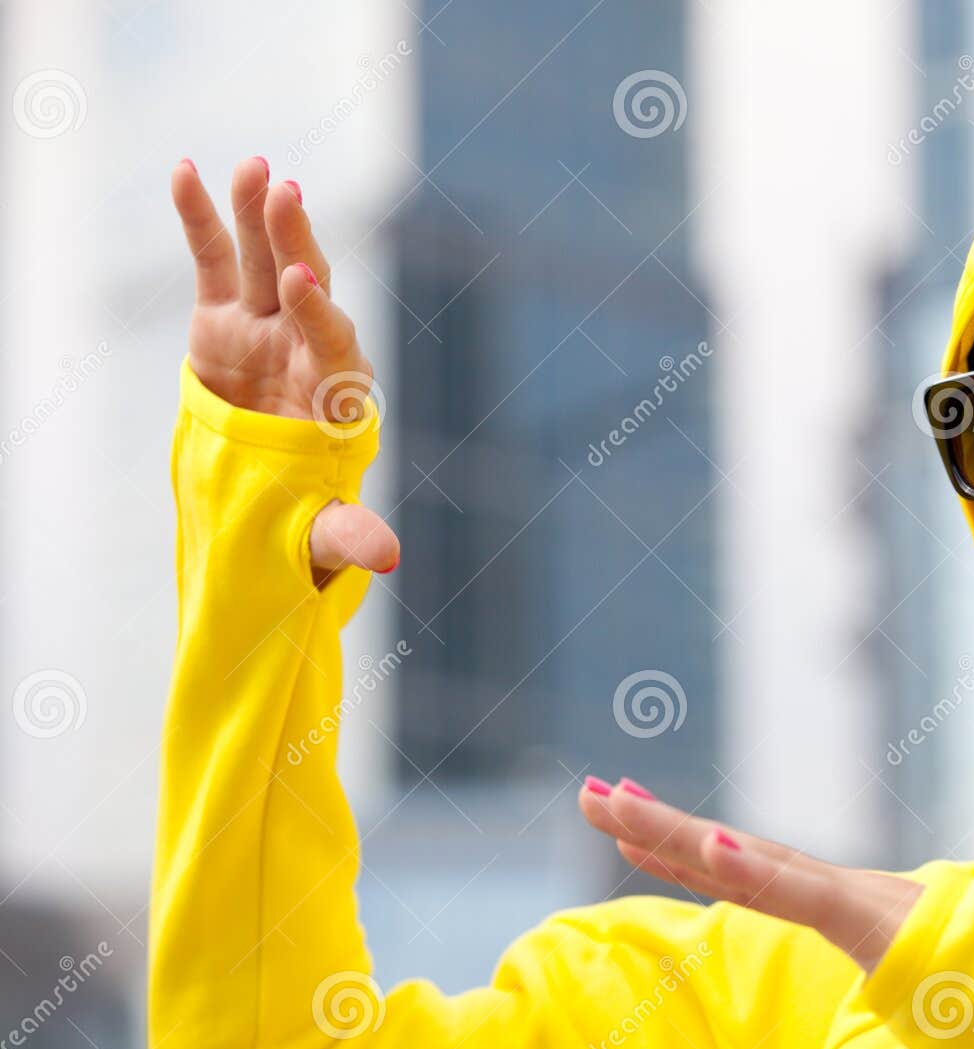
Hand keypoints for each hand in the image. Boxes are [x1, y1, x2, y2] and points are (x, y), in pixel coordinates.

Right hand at [170, 156, 398, 580]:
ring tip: (254, 169)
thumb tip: (388, 556)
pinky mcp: (223, 320)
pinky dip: (203, 218)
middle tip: (287, 195)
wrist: (268, 490)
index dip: (321, 316)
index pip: (334, 346)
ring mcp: (265, 329)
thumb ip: (348, 535)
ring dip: (258, 217)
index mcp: (337, 393)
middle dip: (297, 245)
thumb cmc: (304, 510)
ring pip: (264, 263)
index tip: (307, 285)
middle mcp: (307, 349)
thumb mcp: (322, 532)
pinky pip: (214, 260)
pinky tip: (188, 170)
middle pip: (306, 289)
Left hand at [578, 777, 924, 972]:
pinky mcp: (882, 921)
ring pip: (753, 865)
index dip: (682, 846)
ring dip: (679, 834)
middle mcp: (842, 895)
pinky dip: (759, 871)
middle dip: (655, 827)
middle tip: (587, 793)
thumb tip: (882, 968)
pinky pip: (810, 897)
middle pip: (733, 858)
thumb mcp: (930, 981)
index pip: (748, 874)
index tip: (623, 822)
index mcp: (847, 907)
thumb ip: (899, 968)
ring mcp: (859, 904)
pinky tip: (712, 847)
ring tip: (614, 806)